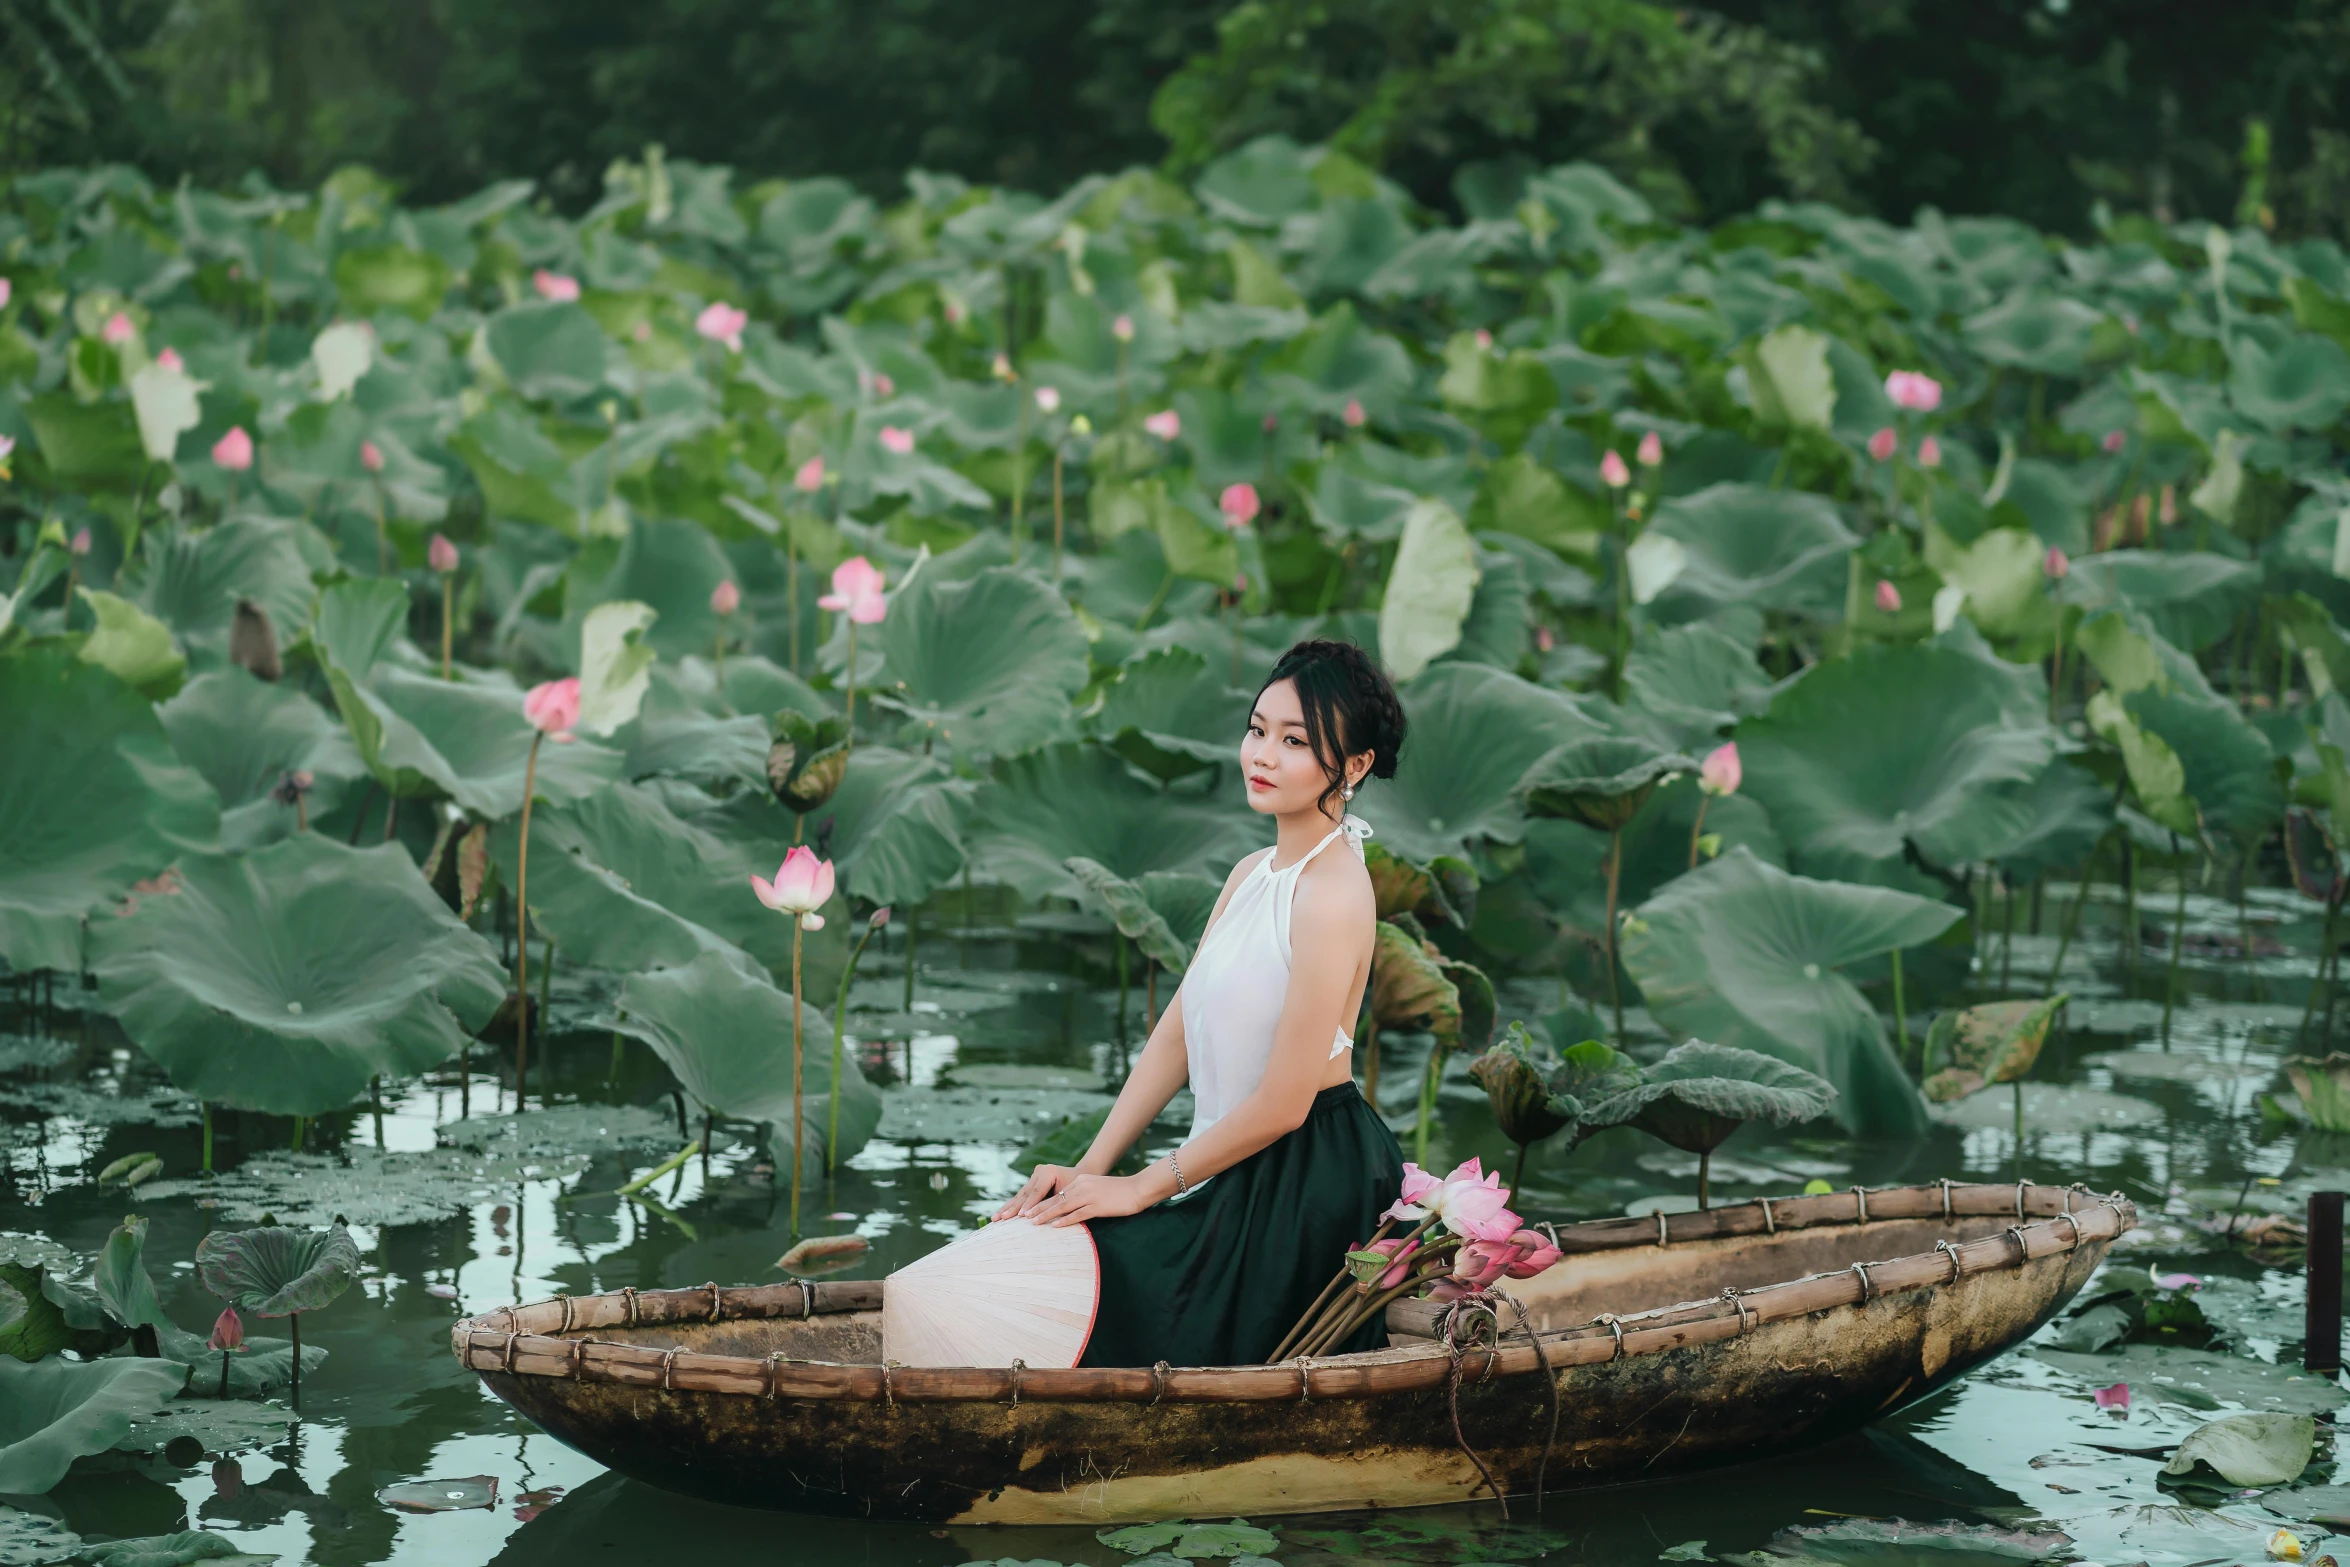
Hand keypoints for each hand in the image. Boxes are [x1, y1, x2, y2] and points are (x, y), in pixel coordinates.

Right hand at [994, 1164, 1076, 1221]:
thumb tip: (1045, 1218)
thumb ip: (1056, 1204)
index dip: (1029, 1205)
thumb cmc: (1079, 1189)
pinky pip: (1021, 1196)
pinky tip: (1001, 1214)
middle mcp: (1039, 1172)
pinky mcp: (1031, 1182)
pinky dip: (1011, 1206)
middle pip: (1025, 1193)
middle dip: (1013, 1208)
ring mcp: (1033, 1176)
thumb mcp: (1071, 1195)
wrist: (1082, 1176)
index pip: (1037, 1192)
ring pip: (1020, 1195)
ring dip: (1007, 1208)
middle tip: (1002, 1218)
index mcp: (1049, 1172)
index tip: (1021, 1216)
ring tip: (996, 1218)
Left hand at [1023, 1172, 1153, 1226]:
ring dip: (1046, 1214)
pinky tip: (1054, 1226)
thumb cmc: (1120, 1192)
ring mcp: (1089, 1195)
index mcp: (1081, 1181)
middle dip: (1037, 1208)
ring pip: (1062, 1206)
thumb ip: (1084, 1196)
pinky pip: (1078, 1214)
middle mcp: (1082, 1186)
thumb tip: (1071, 1209)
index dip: (1041, 1202)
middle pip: (1055, 1199)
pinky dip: (1065, 1220)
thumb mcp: (1098, 1190)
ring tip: (1032, 1222)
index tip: (1028, 1209)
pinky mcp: (1098, 1205)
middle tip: (1022, 1216)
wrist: (1139, 1189)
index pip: (1057, 1193)